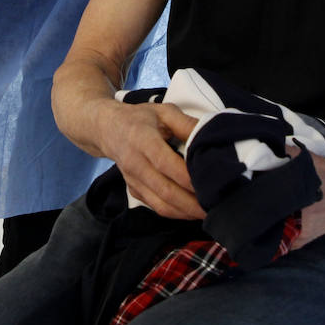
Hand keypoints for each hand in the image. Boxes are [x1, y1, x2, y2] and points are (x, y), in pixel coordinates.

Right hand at [101, 101, 205, 219]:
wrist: (107, 129)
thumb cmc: (139, 118)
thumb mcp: (162, 112)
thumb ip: (186, 123)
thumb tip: (210, 135)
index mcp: (142, 139)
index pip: (166, 164)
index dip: (188, 177)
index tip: (210, 183)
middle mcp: (135, 163)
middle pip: (165, 190)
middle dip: (192, 202)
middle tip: (216, 205)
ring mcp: (133, 180)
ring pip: (160, 204)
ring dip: (185, 212)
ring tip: (208, 211)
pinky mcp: (134, 190)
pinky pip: (156, 207)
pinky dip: (176, 213)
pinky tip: (192, 211)